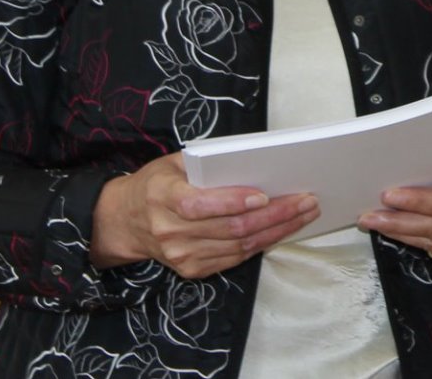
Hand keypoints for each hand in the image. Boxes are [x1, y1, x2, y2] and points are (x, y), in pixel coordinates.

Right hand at [90, 152, 318, 278]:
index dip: (231, 202)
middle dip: (274, 214)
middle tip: (305, 200)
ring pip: (238, 246)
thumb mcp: (172, 163)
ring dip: (277, 230)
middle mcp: (170, 230)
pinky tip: (282, 229)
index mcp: (162, 196)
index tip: (262, 195)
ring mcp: (181, 255)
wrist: (125, 222)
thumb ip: (205, 163)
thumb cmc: (156, 184)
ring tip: (304, 213)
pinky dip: (262, 243)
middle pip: (229, 227)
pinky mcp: (192, 269)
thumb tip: (251, 162)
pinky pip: (235, 258)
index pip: (197, 204)